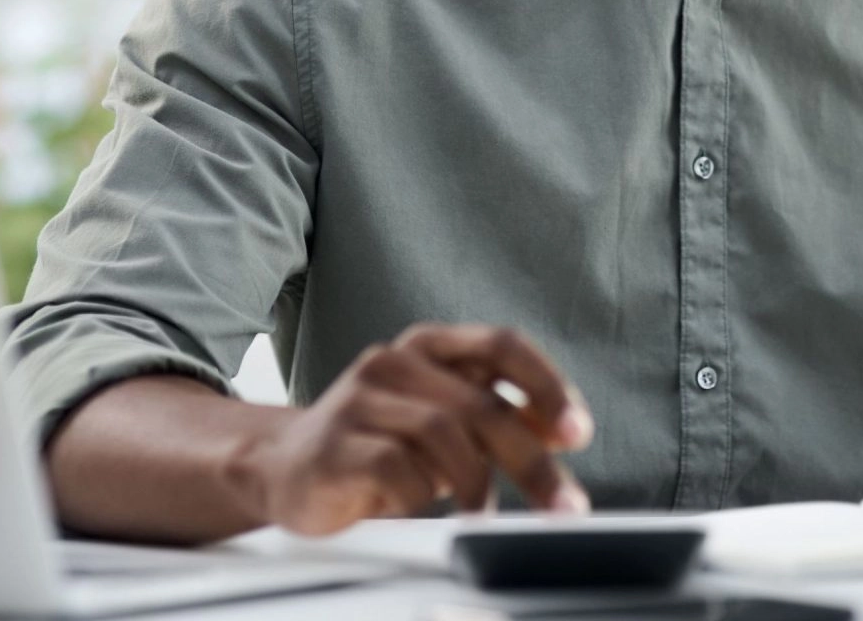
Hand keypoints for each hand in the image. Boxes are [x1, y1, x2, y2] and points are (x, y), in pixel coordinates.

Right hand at [233, 323, 593, 535]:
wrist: (285, 467)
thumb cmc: (378, 444)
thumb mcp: (445, 422)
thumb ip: (499, 416)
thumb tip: (564, 429)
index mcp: (429, 347)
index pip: (502, 345)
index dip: (547, 385)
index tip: (577, 433)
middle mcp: (394, 362)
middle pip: (482, 405)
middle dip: (532, 462)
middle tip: (564, 506)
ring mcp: (359, 400)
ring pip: (445, 437)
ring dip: (478, 487)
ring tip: (481, 517)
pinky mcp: (334, 444)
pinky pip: (399, 471)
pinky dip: (422, 496)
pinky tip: (416, 505)